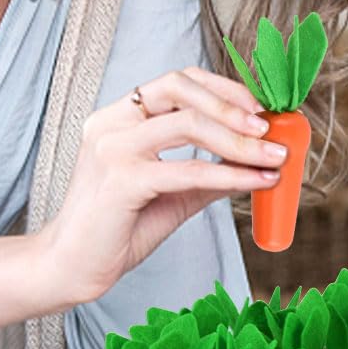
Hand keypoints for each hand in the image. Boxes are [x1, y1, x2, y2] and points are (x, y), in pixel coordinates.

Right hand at [37, 67, 286, 303]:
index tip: (258, 109)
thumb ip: (207, 173)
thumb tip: (255, 161)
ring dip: (239, 139)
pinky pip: (188, 170)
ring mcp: (112, 149)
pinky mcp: (121, 181)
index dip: (221, 89)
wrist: (74, 267)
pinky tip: (255, 181)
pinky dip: (229, 175)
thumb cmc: (117, 230)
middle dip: (232, 105)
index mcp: (118, 118)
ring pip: (188, 124)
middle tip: (269, 129)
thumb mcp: (171, 193)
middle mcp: (111, 124)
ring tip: (273, 155)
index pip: (176, 81)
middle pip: (181, 89)